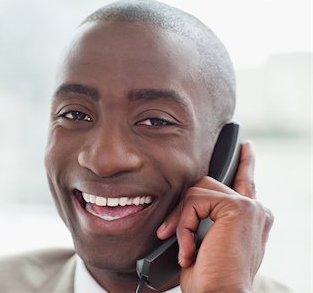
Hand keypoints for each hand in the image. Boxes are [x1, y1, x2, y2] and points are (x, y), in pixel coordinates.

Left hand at [156, 142, 273, 292]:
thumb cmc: (209, 277)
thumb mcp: (205, 242)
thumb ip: (206, 218)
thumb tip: (187, 203)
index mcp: (252, 217)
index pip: (246, 182)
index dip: (244, 163)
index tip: (243, 147)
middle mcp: (255, 209)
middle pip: (206, 185)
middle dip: (182, 209)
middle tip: (168, 234)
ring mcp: (249, 206)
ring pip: (196, 192)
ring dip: (181, 221)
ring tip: (184, 249)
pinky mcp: (238, 208)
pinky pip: (195, 202)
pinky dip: (183, 226)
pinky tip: (189, 250)